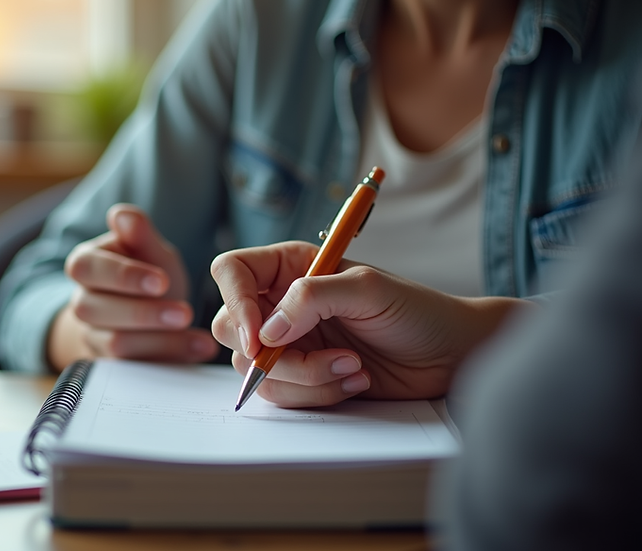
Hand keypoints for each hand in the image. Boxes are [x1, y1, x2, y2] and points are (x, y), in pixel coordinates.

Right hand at [46, 204, 218, 369]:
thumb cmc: (147, 271)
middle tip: (185, 312)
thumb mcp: (150, 250)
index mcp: (85, 265)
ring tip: (194, 330)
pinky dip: (172, 356)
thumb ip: (139, 235)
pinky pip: (137, 367)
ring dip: (158, 339)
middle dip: (142, 312)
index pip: (86, 268)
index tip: (161, 281)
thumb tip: (122, 215)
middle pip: (93, 309)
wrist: (147, 310)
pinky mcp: (113, 364)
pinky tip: (201, 346)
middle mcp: (82, 301)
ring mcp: (93, 335)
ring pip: (114, 343)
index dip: (122, 275)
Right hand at [211, 241, 527, 406]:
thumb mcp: (368, 289)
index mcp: (290, 267)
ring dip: (305, 377)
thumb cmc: (415, 310)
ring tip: (353, 367)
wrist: (447, 356)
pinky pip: (282, 395)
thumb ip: (312, 298)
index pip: (232, 272)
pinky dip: (317, 394)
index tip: (260, 337)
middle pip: (232, 327)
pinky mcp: (301, 377)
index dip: (235, 302)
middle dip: (272, 355)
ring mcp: (289, 343)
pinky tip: (355, 379)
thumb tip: (267, 330)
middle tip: (317, 357)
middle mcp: (280, 303)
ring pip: (255, 369)